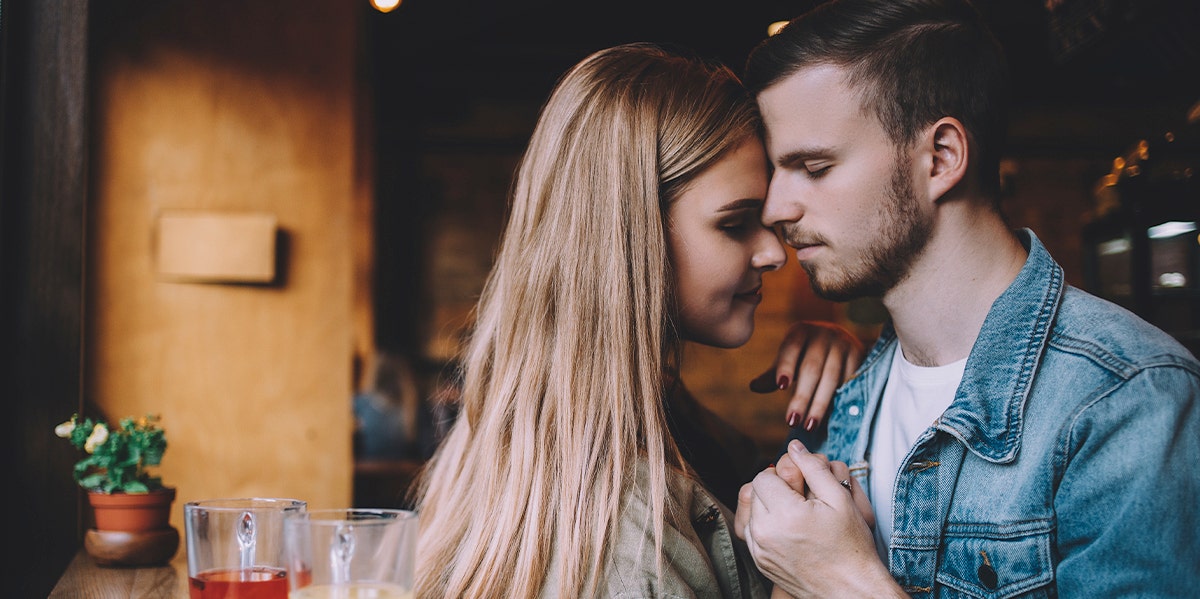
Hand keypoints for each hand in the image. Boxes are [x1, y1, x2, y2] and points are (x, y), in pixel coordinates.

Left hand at [738, 441, 903, 597]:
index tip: (799, 485)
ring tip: (794, 515)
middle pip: (754, 492)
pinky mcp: (760, 563)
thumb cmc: (851, 545)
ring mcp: (760, 551)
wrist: (851, 589)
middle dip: (773, 490)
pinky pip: (752, 533)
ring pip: (751, 512)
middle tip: (799, 499)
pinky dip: (765, 527)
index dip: (781, 476)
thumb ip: (813, 468)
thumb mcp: (840, 499)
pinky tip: (788, 530)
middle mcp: (766, 533)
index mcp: (785, 514)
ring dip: (767, 507)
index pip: (763, 477)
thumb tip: (794, 446)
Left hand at [750, 321, 864, 431]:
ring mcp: (843, 344)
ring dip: (820, 404)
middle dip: (801, 397)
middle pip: (811, 368)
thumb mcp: (789, 358)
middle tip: (792, 421)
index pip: (791, 349)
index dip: (786, 367)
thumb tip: (754, 387)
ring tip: (809, 425)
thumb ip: (774, 373)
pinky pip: (849, 380)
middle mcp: (823, 334)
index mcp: (800, 331)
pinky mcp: (858, 355)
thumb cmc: (806, 352)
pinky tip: (831, 416)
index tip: (781, 387)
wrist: (840, 339)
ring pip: (831, 377)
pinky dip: (840, 399)